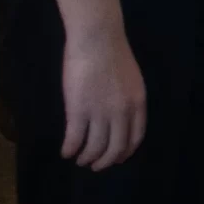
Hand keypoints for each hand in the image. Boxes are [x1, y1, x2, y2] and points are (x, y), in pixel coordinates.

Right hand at [61, 26, 146, 170]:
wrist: (97, 38)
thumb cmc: (113, 53)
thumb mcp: (131, 79)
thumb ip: (128, 99)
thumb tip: (120, 116)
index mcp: (138, 104)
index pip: (135, 137)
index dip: (125, 152)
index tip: (117, 158)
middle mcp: (122, 113)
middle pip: (116, 148)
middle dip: (105, 161)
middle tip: (96, 165)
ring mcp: (100, 113)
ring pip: (95, 148)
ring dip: (87, 158)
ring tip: (80, 159)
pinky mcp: (79, 111)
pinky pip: (75, 139)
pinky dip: (70, 149)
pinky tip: (66, 152)